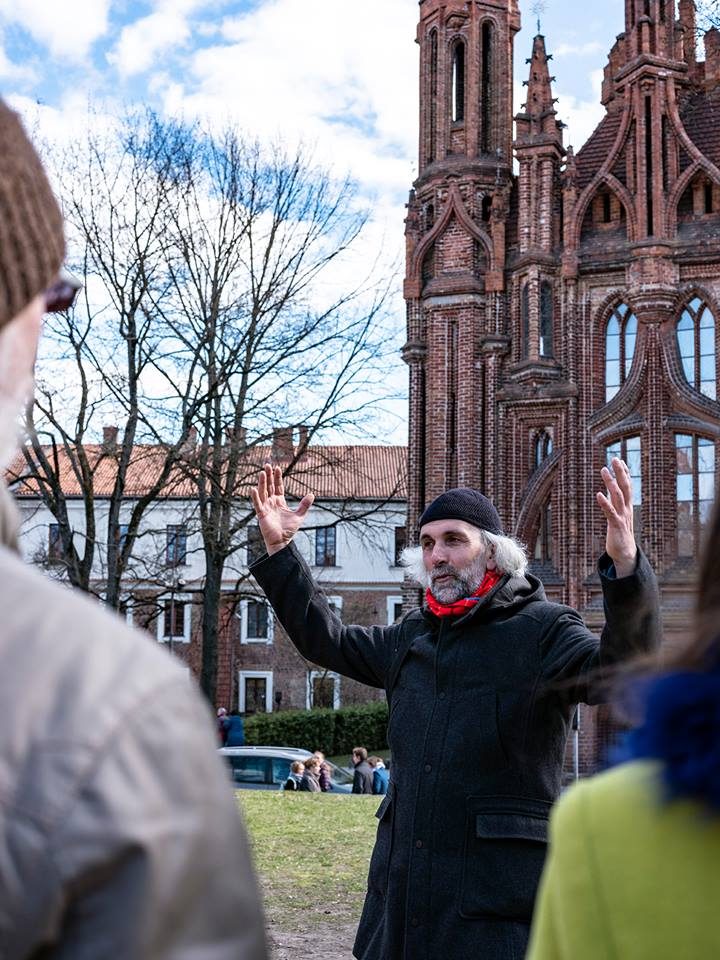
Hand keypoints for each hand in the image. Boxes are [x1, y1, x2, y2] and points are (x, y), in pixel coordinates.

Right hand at [250, 463, 313, 556]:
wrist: (282, 541)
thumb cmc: (288, 530)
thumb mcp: (299, 516)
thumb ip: (304, 505)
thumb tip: (312, 494)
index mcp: (280, 501)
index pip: (278, 486)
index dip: (278, 477)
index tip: (277, 467)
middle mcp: (271, 502)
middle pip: (269, 486)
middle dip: (269, 476)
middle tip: (267, 464)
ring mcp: (266, 508)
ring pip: (263, 492)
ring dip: (262, 483)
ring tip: (262, 473)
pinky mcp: (261, 514)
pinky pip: (258, 504)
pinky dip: (255, 497)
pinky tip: (253, 489)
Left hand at [596, 457, 636, 577]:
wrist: (625, 554)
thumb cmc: (620, 533)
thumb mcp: (618, 515)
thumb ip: (615, 502)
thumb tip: (609, 490)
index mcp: (627, 506)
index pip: (628, 486)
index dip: (624, 473)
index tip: (619, 460)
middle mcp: (626, 509)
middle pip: (625, 487)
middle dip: (620, 473)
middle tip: (614, 459)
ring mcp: (622, 516)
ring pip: (618, 496)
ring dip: (611, 482)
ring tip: (603, 470)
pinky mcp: (616, 526)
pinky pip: (610, 512)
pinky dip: (605, 502)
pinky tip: (598, 494)